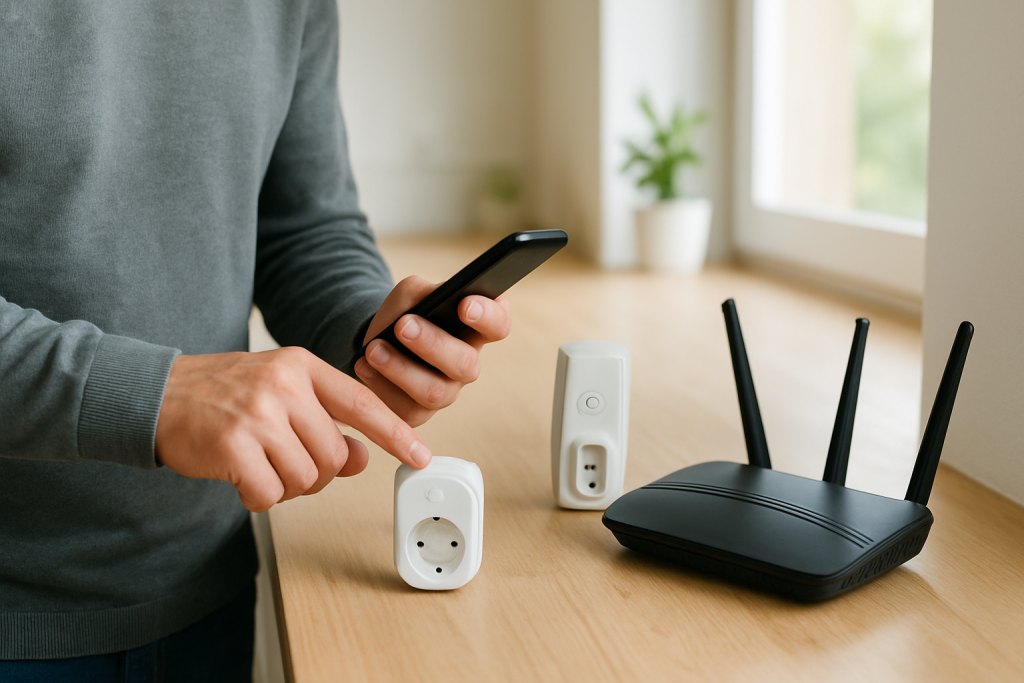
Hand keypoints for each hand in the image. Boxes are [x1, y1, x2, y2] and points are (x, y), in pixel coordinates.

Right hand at [155, 347, 430, 511]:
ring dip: (285, 486)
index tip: (421, 455)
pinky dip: (258, 498)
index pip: (362, 402)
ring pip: (305, 477)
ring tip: (259, 467)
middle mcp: (283, 385)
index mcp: (301, 366)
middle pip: (333, 455)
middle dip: (316, 473)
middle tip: (284, 465)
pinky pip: (269, 494)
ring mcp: (257, 413)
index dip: (395, 433)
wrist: (156, 394)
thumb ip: (323, 422)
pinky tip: (240, 479)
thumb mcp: (280, 394)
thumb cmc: (222, 396)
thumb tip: (361, 458)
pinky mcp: (233, 445)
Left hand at [353, 276, 511, 426]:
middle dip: (432, 344)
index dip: (487, 316)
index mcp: (476, 329)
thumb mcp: (411, 294)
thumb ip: (422, 293)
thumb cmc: (404, 313)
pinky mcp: (419, 413)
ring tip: (374, 349)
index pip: (498, 325)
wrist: (378, 340)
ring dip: (401, 369)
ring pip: (434, 392)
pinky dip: (381, 387)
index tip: (464, 305)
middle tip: (403, 325)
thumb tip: (426, 304)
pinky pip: (406, 410)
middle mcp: (467, 363)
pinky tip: (364, 366)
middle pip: (465, 363)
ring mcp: (446, 392)